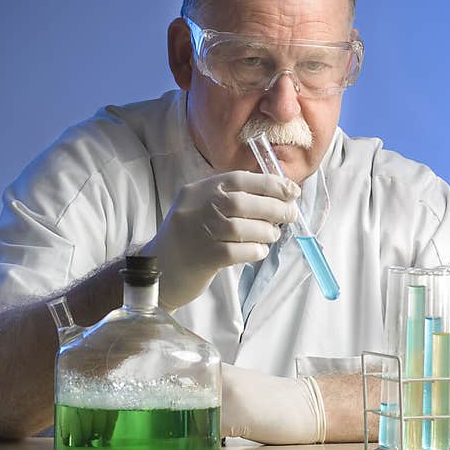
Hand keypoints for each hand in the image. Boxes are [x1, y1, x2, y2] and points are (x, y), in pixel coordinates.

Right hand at [141, 170, 299, 309]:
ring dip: (266, 231)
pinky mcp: (203, 258)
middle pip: (243, 202)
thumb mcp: (201, 208)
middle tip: (290, 214)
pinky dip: (256, 250)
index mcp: (198, 191)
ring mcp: (198, 233)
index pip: (239, 179)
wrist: (158, 270)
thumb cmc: (189, 238)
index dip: (270, 183)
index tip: (292, 190)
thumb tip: (276, 195)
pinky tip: (259, 251)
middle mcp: (196, 208)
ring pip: (243, 227)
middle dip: (275, 207)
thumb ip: (230, 198)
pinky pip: (238, 251)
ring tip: (272, 235)